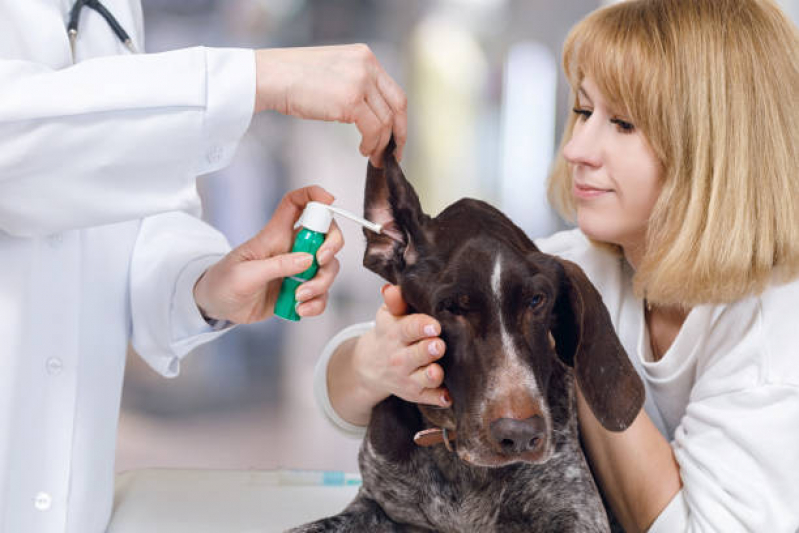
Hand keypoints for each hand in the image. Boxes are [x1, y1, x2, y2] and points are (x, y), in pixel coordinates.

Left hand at [193, 186, 342, 323]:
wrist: (217, 307)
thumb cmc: (224, 282)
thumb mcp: (244, 274)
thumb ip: (276, 266)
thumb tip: (307, 260)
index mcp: (274, 235)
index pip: (296, 204)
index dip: (313, 195)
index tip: (329, 200)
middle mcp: (290, 249)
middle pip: (325, 235)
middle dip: (331, 246)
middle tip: (319, 262)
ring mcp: (297, 270)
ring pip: (328, 267)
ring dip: (321, 283)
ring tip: (299, 297)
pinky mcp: (299, 290)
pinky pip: (321, 294)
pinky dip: (317, 303)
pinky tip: (300, 309)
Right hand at [254, 44, 406, 165]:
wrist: (271, 76)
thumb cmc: (293, 78)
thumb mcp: (334, 72)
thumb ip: (355, 84)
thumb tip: (369, 113)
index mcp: (365, 56)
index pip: (393, 91)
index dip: (399, 118)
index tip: (396, 136)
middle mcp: (367, 65)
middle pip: (398, 105)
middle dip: (399, 134)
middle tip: (394, 153)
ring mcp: (360, 81)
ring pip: (386, 121)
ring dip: (382, 144)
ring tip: (373, 156)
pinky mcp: (350, 100)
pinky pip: (373, 129)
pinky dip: (371, 144)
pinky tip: (363, 150)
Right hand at [353, 284, 450, 406]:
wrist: (372, 366)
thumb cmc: (389, 333)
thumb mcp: (388, 316)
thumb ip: (394, 302)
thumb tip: (391, 288)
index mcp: (396, 334)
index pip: (409, 329)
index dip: (422, 327)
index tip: (434, 325)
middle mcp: (401, 358)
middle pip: (418, 355)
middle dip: (428, 350)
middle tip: (438, 345)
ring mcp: (409, 378)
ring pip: (425, 379)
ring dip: (433, 375)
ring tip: (437, 371)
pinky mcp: (417, 393)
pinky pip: (431, 399)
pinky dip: (439, 398)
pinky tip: (447, 395)